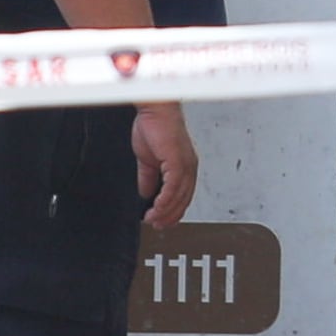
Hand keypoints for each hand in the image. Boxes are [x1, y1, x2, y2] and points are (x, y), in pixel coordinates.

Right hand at [133, 102, 197, 227]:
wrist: (154, 110)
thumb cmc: (154, 128)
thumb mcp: (148, 160)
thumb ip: (149, 178)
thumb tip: (146, 195)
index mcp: (184, 167)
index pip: (183, 196)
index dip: (173, 211)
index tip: (161, 221)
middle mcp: (189, 167)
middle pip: (184, 199)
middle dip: (170, 216)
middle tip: (157, 225)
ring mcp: (186, 164)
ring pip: (179, 196)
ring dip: (165, 211)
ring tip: (153, 220)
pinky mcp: (179, 161)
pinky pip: (174, 186)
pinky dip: (165, 200)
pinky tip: (156, 208)